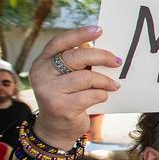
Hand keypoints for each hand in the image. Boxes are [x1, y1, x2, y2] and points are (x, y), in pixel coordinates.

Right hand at [30, 26, 120, 147]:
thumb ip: (77, 63)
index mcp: (42, 62)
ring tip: (113, 85)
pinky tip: (103, 97)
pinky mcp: (60, 107)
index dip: (79, 34)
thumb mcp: (67, 77)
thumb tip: (99, 47)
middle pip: (75, 57)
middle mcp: (41, 74)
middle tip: (117, 61)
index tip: (99, 30)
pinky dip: (101, 94)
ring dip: (105, 81)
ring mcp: (49, 91)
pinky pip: (90, 95)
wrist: (55, 129)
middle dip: (101, 57)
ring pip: (86, 77)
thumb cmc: (67, 97)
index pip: (59, 42)